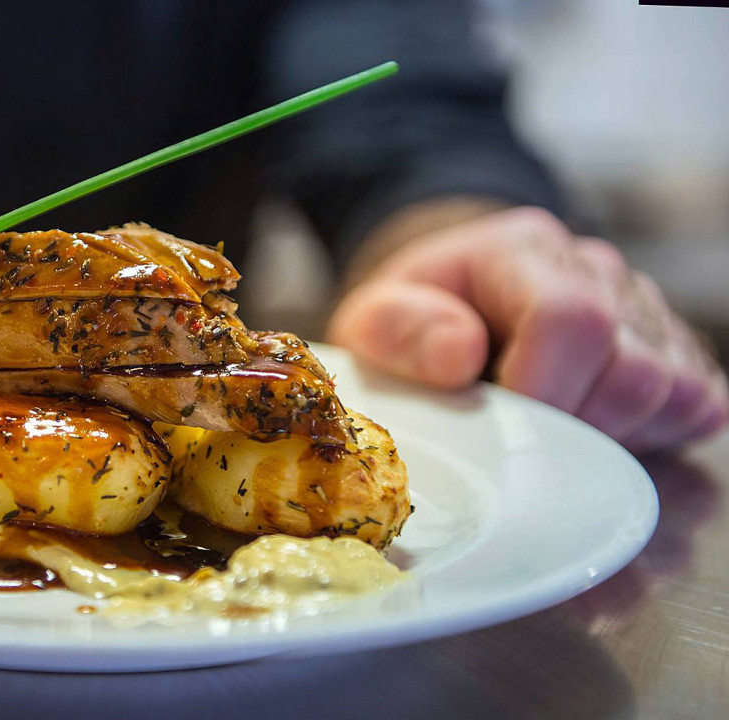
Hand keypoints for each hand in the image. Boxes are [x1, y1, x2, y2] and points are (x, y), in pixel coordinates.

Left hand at [328, 206, 727, 451]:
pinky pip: (696, 406)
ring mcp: (644, 309)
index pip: (570, 318)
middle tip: (521, 435)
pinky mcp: (674, 350)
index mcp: (521, 251)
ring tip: (550, 428)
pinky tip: (591, 426)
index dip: (544, 388)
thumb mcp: (372, 319)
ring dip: (613, 433)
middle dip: (575, 424)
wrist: (454, 303)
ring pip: (675, 391)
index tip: (503, 422)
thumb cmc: (416, 320)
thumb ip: (397, 330)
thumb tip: (458, 356)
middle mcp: (596, 271)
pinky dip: (650, 434)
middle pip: (633, 367)